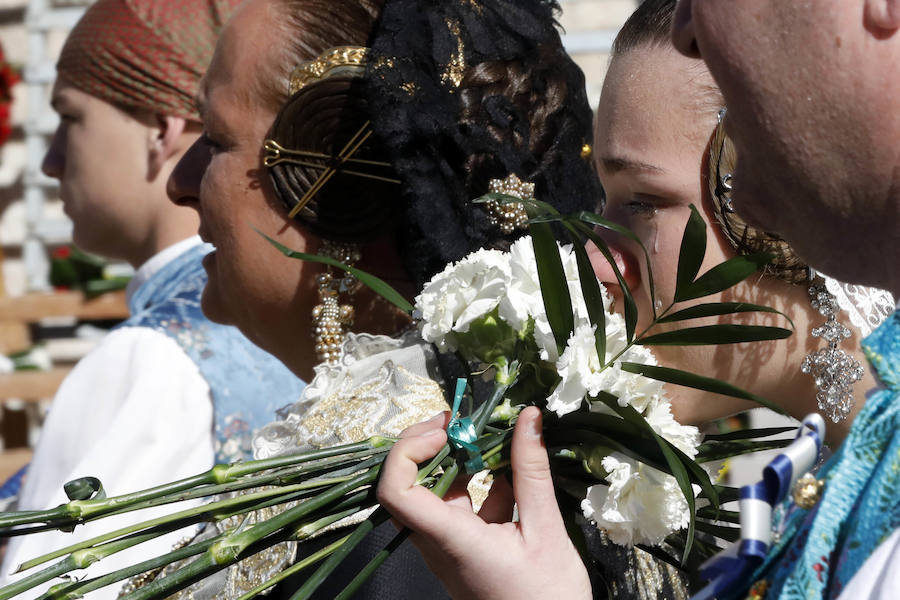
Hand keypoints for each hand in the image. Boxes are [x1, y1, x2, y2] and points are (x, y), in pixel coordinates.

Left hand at [376, 406, 591, 599]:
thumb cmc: (548, 597)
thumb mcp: (546, 529)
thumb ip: (532, 472)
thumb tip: (528, 418)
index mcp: (451, 540)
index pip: (396, 491)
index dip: (408, 451)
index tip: (445, 429)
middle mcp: (438, 543)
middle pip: (408, 484)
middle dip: (430, 443)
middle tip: (462, 421)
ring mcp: (448, 546)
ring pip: (435, 492)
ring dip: (457, 459)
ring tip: (489, 436)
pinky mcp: (464, 547)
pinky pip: (459, 505)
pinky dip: (479, 481)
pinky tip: (508, 468)